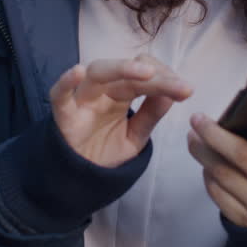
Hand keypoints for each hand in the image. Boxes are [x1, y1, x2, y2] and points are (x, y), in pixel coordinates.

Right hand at [51, 53, 192, 167]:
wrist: (80, 178)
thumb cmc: (106, 150)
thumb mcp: (136, 136)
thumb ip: (151, 115)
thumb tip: (174, 92)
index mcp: (122, 92)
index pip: (144, 77)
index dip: (165, 80)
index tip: (187, 90)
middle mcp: (103, 89)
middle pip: (126, 72)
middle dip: (154, 75)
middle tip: (178, 85)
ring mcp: (82, 99)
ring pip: (98, 72)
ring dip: (121, 68)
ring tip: (146, 72)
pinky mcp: (63, 114)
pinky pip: (59, 95)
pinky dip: (66, 82)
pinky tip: (78, 72)